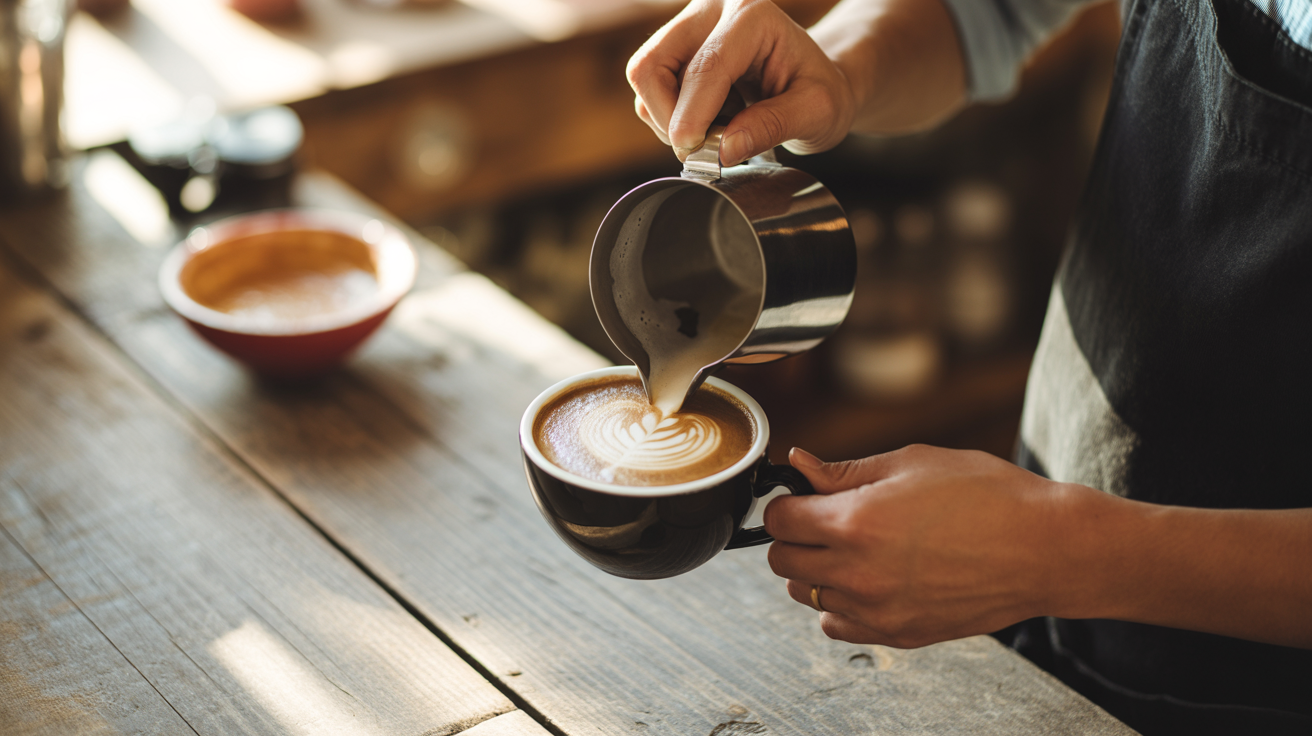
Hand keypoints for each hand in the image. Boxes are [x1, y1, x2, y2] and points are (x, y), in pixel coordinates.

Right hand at [625, 0, 857, 163]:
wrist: (814, 80)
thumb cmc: (820, 90)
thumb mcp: (817, 112)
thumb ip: (773, 127)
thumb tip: (724, 149)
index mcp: (752, 15)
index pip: (706, 66)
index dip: (692, 115)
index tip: (693, 152)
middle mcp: (713, 9)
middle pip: (653, 65)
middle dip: (670, 117)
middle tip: (706, 146)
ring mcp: (689, 25)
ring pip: (644, 78)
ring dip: (670, 119)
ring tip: (718, 127)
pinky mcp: (674, 47)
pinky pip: (649, 90)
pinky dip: (671, 116)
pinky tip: (710, 118)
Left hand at [764, 445, 1071, 647]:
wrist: (1045, 549)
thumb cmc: (988, 496)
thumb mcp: (912, 463)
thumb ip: (845, 470)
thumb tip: (799, 465)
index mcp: (855, 522)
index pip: (778, 521)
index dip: (787, 503)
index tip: (803, 498)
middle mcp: (858, 572)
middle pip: (783, 560)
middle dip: (797, 536)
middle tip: (829, 519)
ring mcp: (876, 609)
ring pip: (807, 594)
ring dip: (818, 570)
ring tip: (856, 548)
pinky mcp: (898, 634)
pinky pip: (836, 625)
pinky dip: (841, 604)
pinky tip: (870, 580)